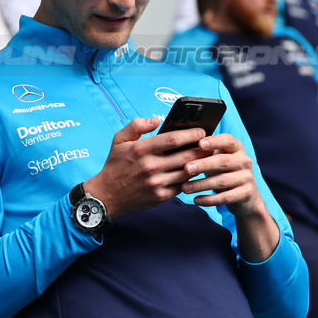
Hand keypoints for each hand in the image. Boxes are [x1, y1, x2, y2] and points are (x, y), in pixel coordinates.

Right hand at [84, 117, 211, 218]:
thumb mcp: (118, 140)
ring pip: (188, 172)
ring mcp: (157, 183)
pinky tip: (194, 173)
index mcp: (140, 150)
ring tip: (207, 158)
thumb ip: (136, 126)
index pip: (173, 139)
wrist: (107, 196)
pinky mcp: (161, 196)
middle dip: (202, 149)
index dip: (191, 134)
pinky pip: (182, 186)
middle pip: (186, 155)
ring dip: (200, 164)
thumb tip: (156, 120)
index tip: (201, 132)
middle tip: (211, 145)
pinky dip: (190, 179)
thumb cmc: (114, 166)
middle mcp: (150, 166)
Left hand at [180, 132, 264, 216]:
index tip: (199, 144)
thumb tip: (180, 147)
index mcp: (236, 148)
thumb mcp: (216, 159)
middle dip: (203, 165)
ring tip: (185, 188)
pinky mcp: (246, 194)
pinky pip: (226, 197)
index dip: (214, 141)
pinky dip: (209, 199)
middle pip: (223, 161)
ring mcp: (247, 178)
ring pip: (222, 181)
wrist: (244, 195)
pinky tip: (196, 200)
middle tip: (186, 169)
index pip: (228, 140)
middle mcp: (244, 161)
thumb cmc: (222, 171)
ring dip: (201, 184)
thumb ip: (204, 152)